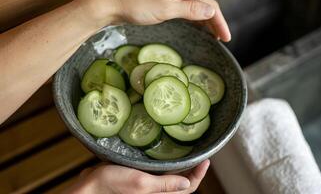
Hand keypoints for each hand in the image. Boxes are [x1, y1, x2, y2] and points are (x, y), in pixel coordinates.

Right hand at [66, 160, 209, 193]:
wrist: (91, 185)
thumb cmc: (113, 184)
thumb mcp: (141, 183)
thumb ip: (164, 185)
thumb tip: (187, 183)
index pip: (188, 188)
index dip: (199, 175)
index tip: (206, 160)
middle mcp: (157, 193)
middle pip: (183, 184)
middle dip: (194, 171)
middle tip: (201, 154)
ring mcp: (151, 187)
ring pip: (174, 180)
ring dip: (183, 168)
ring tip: (190, 153)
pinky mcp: (144, 180)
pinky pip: (163, 176)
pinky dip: (170, 167)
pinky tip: (169, 156)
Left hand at [83, 0, 230, 41]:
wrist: (109, 3)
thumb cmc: (135, 4)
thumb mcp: (166, 8)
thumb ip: (191, 9)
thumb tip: (212, 10)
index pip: (209, 4)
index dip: (220, 21)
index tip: (226, 38)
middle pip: (204, 4)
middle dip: (214, 22)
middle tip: (221, 39)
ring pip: (194, 6)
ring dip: (204, 21)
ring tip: (212, 36)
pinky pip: (184, 8)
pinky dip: (193, 18)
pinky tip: (195, 26)